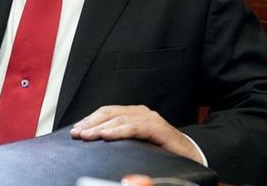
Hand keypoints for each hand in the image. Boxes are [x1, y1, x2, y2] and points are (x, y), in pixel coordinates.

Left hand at [70, 105, 202, 163]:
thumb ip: (120, 140)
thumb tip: (96, 142)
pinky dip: (119, 130)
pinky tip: (107, 135)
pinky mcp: (158, 127)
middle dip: (90, 123)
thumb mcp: (136, 144)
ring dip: (100, 127)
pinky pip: (135, 127)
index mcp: (133, 114)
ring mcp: (149, 118)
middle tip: (76, 133)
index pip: (106, 113)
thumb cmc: (162, 150)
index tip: (75, 130)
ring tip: (87, 135)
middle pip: (109, 113)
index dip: (89, 120)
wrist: (191, 154)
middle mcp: (140, 113)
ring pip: (119, 118)